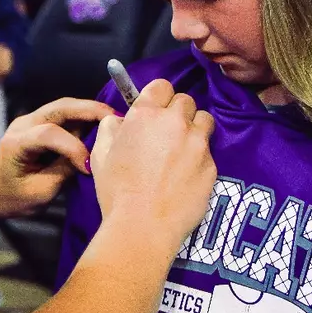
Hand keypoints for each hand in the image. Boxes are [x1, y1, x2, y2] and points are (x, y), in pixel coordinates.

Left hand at [0, 98, 115, 217]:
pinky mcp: (40, 123)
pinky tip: (103, 124)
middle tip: (117, 117)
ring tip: (116, 120)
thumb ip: (63, 172)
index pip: (49, 134)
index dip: (73, 147)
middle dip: (90, 110)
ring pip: (65, 107)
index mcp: (16, 143)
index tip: (89, 167)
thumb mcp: (39, 192)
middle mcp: (23, 124)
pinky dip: (85, 118)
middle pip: (60, 107)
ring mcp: (31, 120)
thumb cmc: (10, 197)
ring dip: (90, 111)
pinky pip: (65, 115)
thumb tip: (89, 157)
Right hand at [89, 79, 216, 249]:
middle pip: (185, 101)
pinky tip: (186, 176)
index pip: (162, 85)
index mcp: (145, 114)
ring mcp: (197, 144)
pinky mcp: (212, 165)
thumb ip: (111, 128)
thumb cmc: (116, 191)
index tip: (155, 111)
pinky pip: (209, 152)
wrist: (143, 227)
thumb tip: (121, 120)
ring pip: (204, 121)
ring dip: (194, 129)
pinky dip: (199, 158)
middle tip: (167, 133)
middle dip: (177, 113)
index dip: (158, 97)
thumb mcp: (100, 154)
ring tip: (183, 150)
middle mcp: (174, 122)